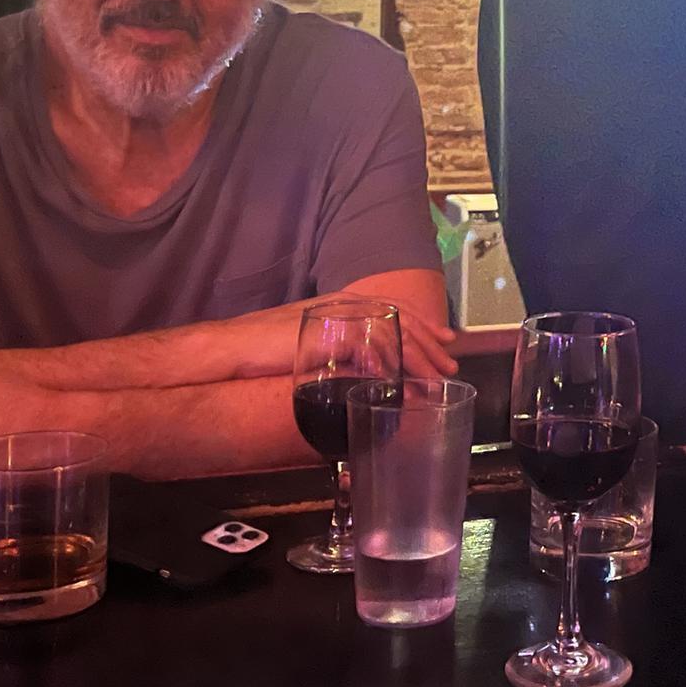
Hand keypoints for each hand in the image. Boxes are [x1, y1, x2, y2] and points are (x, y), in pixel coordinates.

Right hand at [224, 300, 458, 380]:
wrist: (236, 347)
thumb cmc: (270, 349)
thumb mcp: (316, 346)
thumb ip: (344, 351)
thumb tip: (371, 370)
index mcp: (348, 302)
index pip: (398, 308)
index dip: (425, 326)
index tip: (446, 343)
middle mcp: (348, 303)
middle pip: (404, 321)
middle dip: (430, 348)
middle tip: (449, 370)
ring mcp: (340, 316)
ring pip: (394, 336)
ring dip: (416, 362)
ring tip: (431, 383)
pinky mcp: (332, 333)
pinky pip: (371, 349)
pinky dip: (388, 367)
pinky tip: (399, 383)